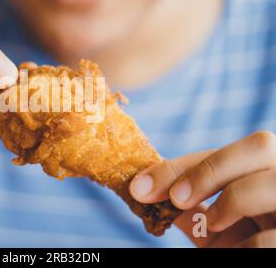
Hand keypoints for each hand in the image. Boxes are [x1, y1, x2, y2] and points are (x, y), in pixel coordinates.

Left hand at [129, 131, 275, 247]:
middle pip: (258, 146)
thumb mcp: (213, 224)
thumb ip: (186, 206)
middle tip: (176, 198)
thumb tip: (142, 187)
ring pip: (273, 182)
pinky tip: (236, 250)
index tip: (139, 187)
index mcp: (260, 169)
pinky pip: (275, 235)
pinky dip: (250, 243)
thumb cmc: (242, 241)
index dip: (179, 167)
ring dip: (233, 200)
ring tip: (214, 223)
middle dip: (208, 170)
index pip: (220, 153)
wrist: (266, 267)